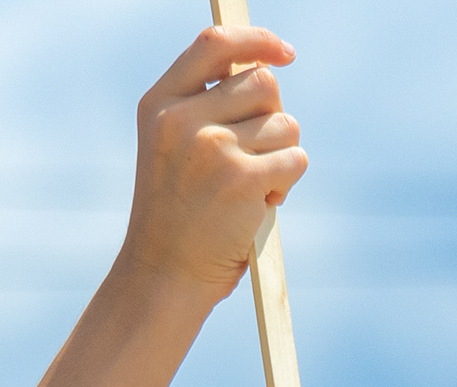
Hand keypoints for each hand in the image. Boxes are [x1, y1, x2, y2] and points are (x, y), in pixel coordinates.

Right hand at [123, 24, 308, 299]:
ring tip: (250, 189)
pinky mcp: (244, 181)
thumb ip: (206, 105)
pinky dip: (286, 184)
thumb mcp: (171, 146)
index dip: (257, 41)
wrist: (164, 274)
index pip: (215, 44)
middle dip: (273, 118)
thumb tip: (266, 68)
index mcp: (161, 103)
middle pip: (263, 84)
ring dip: (281, 156)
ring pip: (286, 124)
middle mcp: (183, 118)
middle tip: (254, 156)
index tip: (285, 53)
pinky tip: (257, 206)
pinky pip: (295, 159)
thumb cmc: (177, 213)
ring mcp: (214, 148)